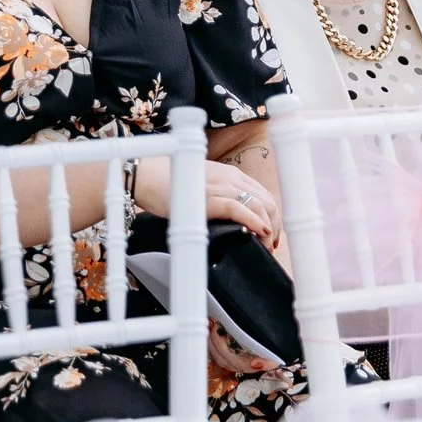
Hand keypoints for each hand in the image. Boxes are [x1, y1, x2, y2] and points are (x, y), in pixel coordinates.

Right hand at [135, 158, 279, 249]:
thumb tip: (232, 219)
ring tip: (265, 246)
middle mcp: (230, 178)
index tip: (269, 235)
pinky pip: (239, 209)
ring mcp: (220, 187)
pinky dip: (255, 222)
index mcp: (230, 175)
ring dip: (268, 228)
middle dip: (275, 225)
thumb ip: (219, 196)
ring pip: (259, 206)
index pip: (263, 195)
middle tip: (270, 246)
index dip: (272, 216)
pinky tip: (259, 233)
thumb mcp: (203, 186)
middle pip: (267, 201)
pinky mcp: (209, 198)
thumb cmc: (169, 185)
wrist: (147, 177)